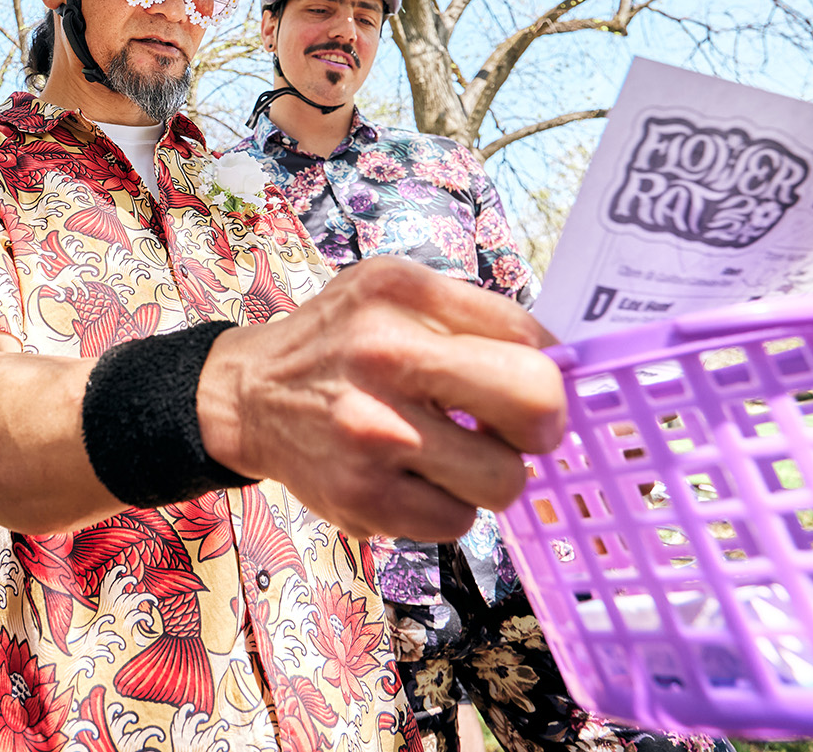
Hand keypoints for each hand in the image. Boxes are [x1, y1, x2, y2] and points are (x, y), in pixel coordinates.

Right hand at [197, 255, 564, 541]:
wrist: (249, 395)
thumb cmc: (339, 339)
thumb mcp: (394, 288)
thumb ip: (476, 314)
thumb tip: (562, 362)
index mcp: (402, 297)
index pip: (530, 339)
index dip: (546, 370)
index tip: (525, 383)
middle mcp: (385, 360)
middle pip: (536, 403)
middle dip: (542, 426)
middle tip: (514, 429)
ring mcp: (373, 436)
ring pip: (504, 480)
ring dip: (489, 473)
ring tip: (451, 452)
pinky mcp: (363, 500)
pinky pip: (456, 523)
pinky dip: (446, 506)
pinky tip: (413, 477)